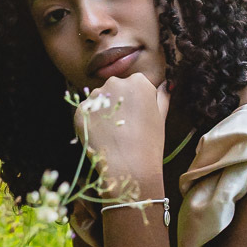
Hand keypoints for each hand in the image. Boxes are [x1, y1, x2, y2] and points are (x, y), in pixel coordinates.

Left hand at [74, 75, 168, 198]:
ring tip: (114, 133)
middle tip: (126, 126)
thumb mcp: (161, 115)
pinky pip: (87, 113)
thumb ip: (162, 95)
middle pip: (115, 89)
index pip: (135, 85)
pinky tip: (102, 136)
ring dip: (104, 111)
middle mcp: (115, 82)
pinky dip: (93, 122)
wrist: (129, 165)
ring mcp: (96, 96)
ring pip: (100, 100)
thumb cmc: (150, 142)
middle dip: (118, 103)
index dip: (136, 103)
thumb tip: (165, 83)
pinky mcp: (81, 110)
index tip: (138, 118)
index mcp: (138, 80)